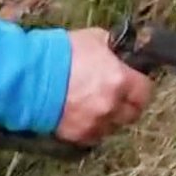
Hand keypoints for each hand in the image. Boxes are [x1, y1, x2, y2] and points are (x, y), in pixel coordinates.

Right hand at [54, 28, 152, 145]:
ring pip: (113, 127)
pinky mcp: (79, 136)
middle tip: (116, 95)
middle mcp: (112, 106)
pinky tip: (82, 115)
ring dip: (109, 117)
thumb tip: (121, 52)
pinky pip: (94, 136)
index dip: (140, 86)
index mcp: (120, 80)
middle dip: (127, 104)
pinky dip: (92, 128)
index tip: (133, 83)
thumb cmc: (61, 53)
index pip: (145, 91)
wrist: (30, 76)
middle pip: (133, 113)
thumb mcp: (93, 39)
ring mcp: (96, 124)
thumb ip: (112, 49)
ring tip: (95, 105)